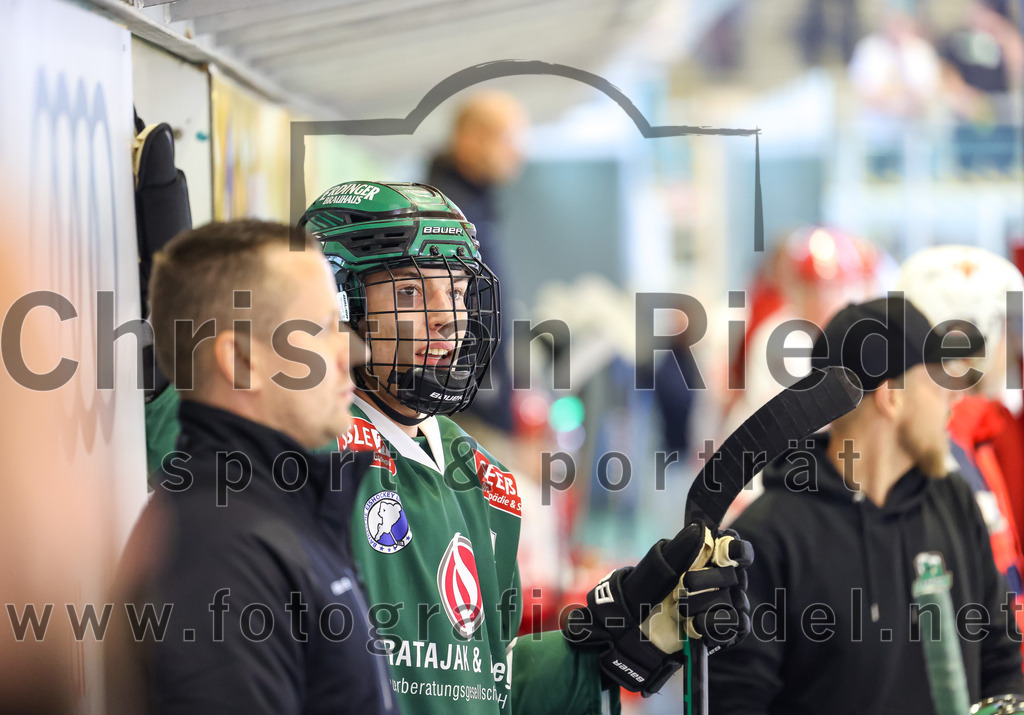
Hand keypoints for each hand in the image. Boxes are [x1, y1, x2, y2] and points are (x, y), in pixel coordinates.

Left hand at [562, 521, 752, 695]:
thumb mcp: (658, 566)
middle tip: (682, 585)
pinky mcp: (724, 629)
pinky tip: (691, 624)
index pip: (737, 550)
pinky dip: (709, 624)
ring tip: (680, 609)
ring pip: (732, 601)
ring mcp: (726, 605)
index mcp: (710, 559)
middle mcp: (724, 580)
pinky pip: (733, 625)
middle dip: (704, 581)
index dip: (736, 551)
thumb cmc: (648, 589)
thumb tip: (701, 528)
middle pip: (734, 576)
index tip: (721, 555)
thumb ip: (680, 548)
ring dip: (701, 604)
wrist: (637, 626)